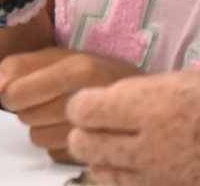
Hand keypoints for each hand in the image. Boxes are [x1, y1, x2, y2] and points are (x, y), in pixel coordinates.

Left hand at [0, 46, 141, 162]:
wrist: (142, 96)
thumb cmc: (93, 72)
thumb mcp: (57, 56)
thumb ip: (17, 66)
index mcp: (79, 69)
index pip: (16, 93)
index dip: (11, 93)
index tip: (22, 89)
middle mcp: (92, 100)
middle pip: (25, 117)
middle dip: (29, 109)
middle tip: (48, 99)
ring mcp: (101, 131)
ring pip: (38, 139)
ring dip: (42, 128)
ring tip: (60, 114)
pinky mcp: (103, 154)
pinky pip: (56, 155)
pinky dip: (58, 144)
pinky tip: (72, 129)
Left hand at [67, 69, 199, 185]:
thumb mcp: (180, 82)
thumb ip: (136, 90)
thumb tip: (97, 94)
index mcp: (150, 107)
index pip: (83, 110)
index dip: (79, 105)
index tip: (86, 102)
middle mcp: (150, 146)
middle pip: (82, 145)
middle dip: (82, 133)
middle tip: (95, 125)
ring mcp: (159, 177)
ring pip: (99, 172)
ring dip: (99, 157)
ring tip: (114, 145)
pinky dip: (121, 176)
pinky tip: (132, 163)